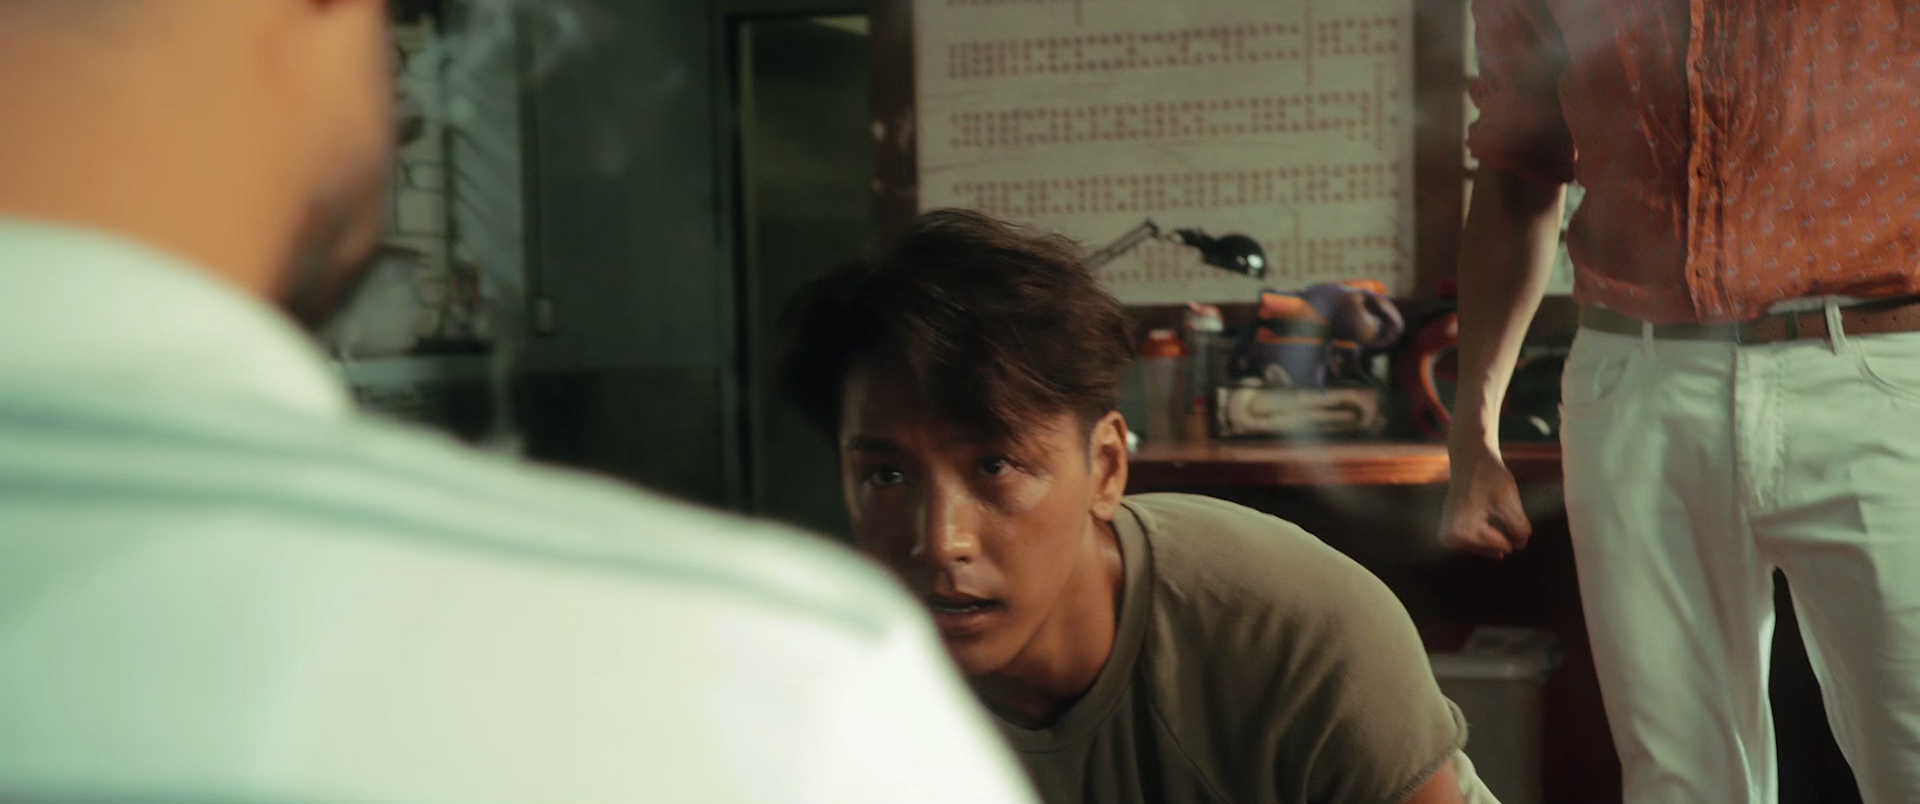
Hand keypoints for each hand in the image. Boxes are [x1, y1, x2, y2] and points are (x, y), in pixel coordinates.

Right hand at [1438, 443, 1531, 558]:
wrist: (1469, 461)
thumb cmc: (1489, 478)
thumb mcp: (1510, 502)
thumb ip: (1519, 529)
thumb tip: (1519, 546)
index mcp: (1462, 532)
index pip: (1503, 545)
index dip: (1513, 528)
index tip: (1503, 507)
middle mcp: (1450, 539)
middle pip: (1493, 549)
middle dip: (1501, 531)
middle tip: (1492, 505)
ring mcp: (1447, 538)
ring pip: (1486, 547)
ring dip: (1494, 531)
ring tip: (1486, 507)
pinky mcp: (1448, 535)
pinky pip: (1477, 543)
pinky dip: (1486, 532)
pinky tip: (1482, 513)